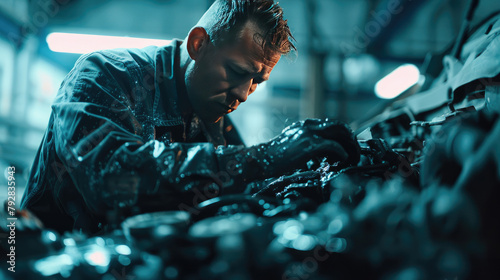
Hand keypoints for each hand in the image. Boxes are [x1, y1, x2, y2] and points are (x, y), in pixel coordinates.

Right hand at [217, 119, 359, 185]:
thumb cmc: (277, 157)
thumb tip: (328, 154)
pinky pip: (333, 146)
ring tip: (352, 159)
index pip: (334, 125)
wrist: (262, 160)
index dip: (346, 137)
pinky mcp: (309, 145)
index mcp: (307, 125)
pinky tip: (342, 161)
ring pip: (341, 133)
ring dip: (350, 146)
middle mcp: (309, 125)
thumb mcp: (296, 146)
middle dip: (352, 140)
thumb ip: (311, 145)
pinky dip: (342, 154)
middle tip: (356, 154)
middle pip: (341, 126)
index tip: (351, 149)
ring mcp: (309, 133)